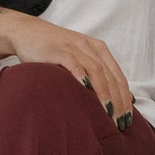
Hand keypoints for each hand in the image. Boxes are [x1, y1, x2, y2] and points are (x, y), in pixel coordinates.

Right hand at [8, 18, 134, 129]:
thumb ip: (94, 74)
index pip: (118, 76)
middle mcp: (90, 47)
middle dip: (118, 101)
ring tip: (108, 113)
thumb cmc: (54, 50)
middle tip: (119, 122)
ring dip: (104, 93)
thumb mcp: (78, 58)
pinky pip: (73, 63)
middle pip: (110, 76)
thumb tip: (112, 101)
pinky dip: (81, 76)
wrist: (27, 32)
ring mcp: (74, 47)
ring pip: (96, 71)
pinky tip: (86, 89)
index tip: (127, 118)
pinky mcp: (58, 50)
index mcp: (99, 49)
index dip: (125, 98)